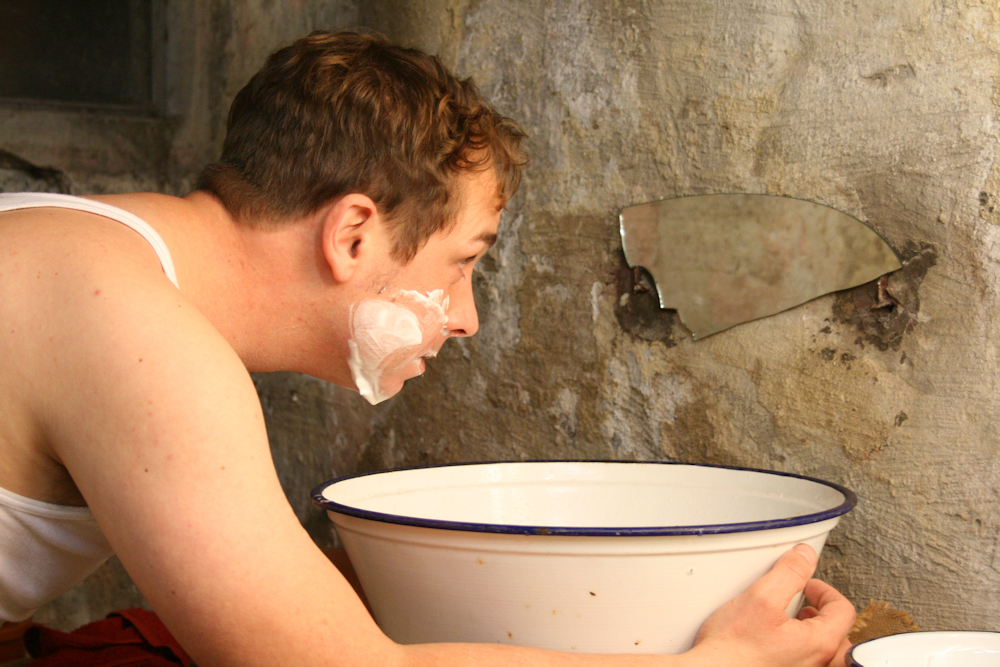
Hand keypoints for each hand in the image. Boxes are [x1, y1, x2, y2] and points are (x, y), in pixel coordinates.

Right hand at [687, 544, 855, 666]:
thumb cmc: (732, 649)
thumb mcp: (761, 597)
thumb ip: (789, 573)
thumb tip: (805, 557)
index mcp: (819, 644)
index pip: (843, 610)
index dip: (825, 589)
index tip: (807, 584)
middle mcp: (815, 663)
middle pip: (836, 631)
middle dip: (820, 611)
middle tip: (800, 602)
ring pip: (820, 647)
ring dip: (808, 628)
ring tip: (785, 618)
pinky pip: (802, 658)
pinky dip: (794, 644)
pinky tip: (771, 637)